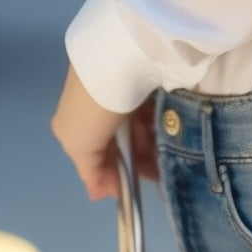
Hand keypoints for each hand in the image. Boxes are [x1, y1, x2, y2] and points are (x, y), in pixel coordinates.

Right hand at [51, 65, 158, 200]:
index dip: (112, 171)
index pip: (95, 149)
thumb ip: (91, 172)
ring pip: (143, 123)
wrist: (116, 57)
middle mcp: (99, 98)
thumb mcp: (79, 145)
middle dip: (139, 158)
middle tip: (157, 174)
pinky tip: (175, 136)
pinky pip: (159, 105)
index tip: (131, 188)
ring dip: (155, 143)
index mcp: (76, 115)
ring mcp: (125, 84)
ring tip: (171, 158)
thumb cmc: (92, 107)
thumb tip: (98, 194)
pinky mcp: (150, 74)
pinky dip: (165, 122)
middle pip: (122, 137)